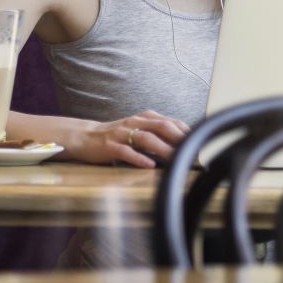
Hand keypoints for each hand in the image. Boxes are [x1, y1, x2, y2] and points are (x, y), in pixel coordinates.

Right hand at [71, 110, 190, 167]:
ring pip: (145, 138)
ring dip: (162, 148)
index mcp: (145, 117)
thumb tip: (183, 142)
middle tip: (192, 150)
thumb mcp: (139, 128)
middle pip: (161, 126)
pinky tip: (149, 165)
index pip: (170, 121)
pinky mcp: (109, 146)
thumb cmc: (117, 136)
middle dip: (178, 137)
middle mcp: (135, 122)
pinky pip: (125, 151)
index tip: (198, 143)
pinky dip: (138, 158)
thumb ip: (158, 132)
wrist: (85, 136)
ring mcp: (121, 133)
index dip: (185, 131)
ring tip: (175, 158)